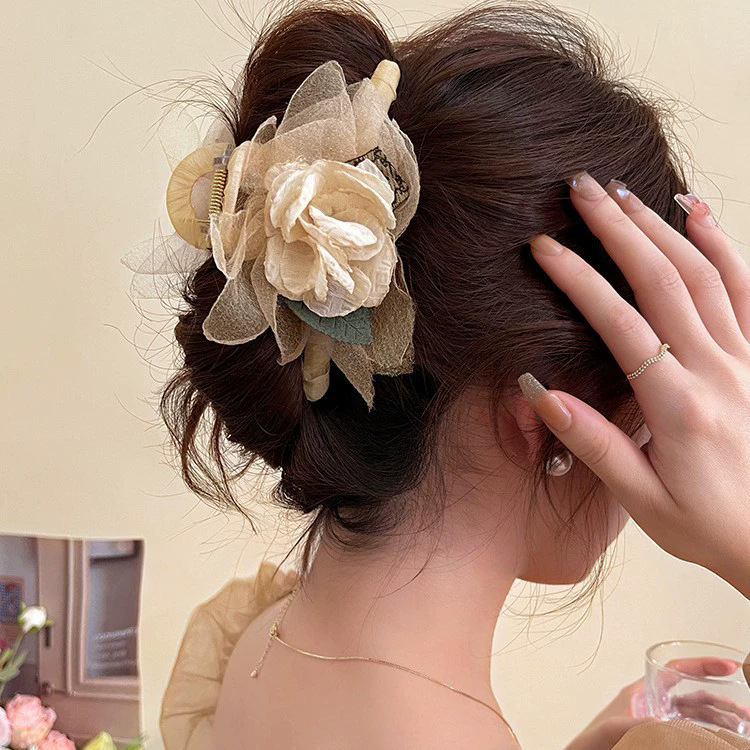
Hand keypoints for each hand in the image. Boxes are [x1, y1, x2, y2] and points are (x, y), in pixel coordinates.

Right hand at [522, 172, 749, 596]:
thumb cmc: (709, 525)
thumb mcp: (642, 500)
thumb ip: (594, 441)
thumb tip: (540, 388)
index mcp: (679, 406)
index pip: (621, 325)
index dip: (578, 280)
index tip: (544, 247)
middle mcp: (719, 370)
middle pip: (664, 280)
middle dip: (618, 228)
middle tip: (582, 188)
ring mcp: (748, 359)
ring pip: (706, 273)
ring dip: (661, 227)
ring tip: (624, 191)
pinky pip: (749, 288)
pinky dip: (725, 244)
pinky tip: (698, 213)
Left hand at [564, 658, 740, 749]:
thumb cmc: (589, 743)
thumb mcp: (613, 729)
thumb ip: (635, 724)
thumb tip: (664, 725)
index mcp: (640, 692)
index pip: (675, 670)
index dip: (701, 665)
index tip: (728, 666)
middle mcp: (651, 705)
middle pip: (692, 696)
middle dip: (720, 701)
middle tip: (745, 713)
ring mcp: (655, 724)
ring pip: (694, 717)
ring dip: (718, 721)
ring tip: (741, 730)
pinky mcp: (656, 739)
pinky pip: (687, 733)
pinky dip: (705, 735)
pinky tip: (720, 740)